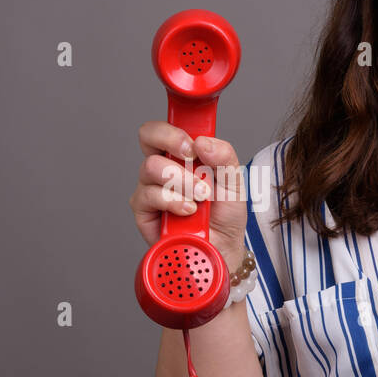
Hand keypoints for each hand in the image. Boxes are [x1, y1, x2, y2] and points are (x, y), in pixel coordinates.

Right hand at [129, 121, 247, 271]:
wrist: (223, 249)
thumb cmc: (225, 215)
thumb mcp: (234, 181)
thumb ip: (224, 156)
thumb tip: (202, 142)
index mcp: (182, 154)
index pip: (165, 127)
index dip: (173, 128)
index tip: (192, 143)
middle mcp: (162, 166)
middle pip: (148, 136)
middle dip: (173, 144)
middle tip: (193, 160)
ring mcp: (150, 187)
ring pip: (151, 167)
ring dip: (182, 181)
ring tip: (200, 198)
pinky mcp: (142, 211)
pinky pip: (150, 195)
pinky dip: (174, 202)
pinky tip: (188, 212)